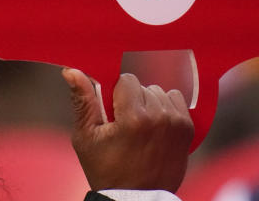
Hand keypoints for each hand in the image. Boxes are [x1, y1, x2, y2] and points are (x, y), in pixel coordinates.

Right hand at [63, 68, 193, 191]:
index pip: (127, 79)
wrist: (135, 199)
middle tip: (125, 126)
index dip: (116, 94)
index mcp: (134, 118)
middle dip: (132, 100)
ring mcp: (176, 123)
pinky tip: (155, 128)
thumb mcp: (86, 137)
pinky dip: (164, 109)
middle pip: (142, 86)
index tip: (113, 114)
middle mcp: (159, 117)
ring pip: (158, 92)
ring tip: (140, 128)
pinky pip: (175, 100)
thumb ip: (82, 101)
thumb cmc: (106, 169)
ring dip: (149, 104)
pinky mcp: (187, 129)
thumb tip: (72, 71)